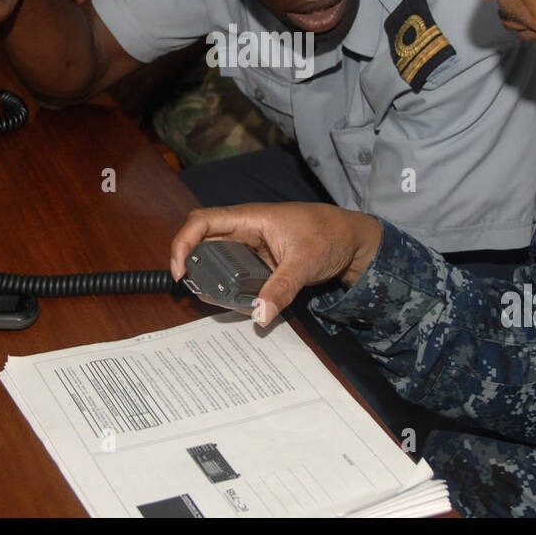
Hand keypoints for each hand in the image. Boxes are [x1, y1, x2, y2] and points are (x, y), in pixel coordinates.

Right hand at [170, 203, 383, 325]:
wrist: (354, 241)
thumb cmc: (331, 236)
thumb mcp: (305, 262)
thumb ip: (281, 288)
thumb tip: (259, 316)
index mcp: (250, 218)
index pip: (202, 221)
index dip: (183, 243)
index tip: (181, 271)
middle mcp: (245, 230)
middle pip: (203, 242)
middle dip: (193, 265)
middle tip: (195, 290)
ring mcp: (251, 247)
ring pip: (217, 260)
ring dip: (211, 279)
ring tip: (215, 300)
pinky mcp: (260, 262)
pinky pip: (235, 273)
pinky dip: (230, 287)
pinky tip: (237, 303)